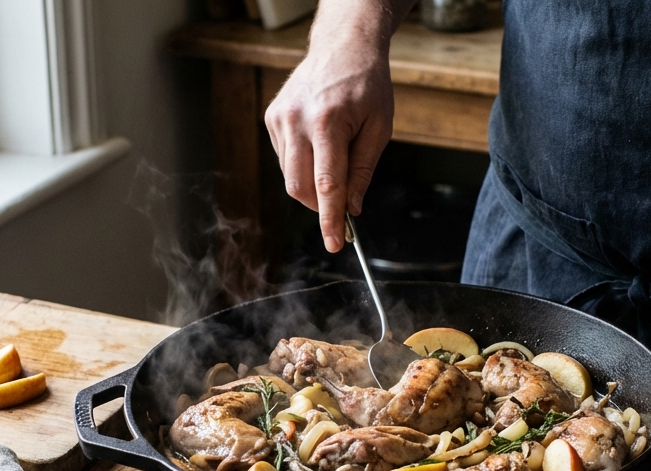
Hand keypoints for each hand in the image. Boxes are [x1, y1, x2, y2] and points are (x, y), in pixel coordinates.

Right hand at [265, 24, 394, 252]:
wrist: (342, 46)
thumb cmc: (367, 84)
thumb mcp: (379, 127)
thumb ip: (363, 170)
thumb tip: (351, 207)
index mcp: (328, 122)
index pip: (326, 184)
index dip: (330, 219)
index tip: (334, 244)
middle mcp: (297, 120)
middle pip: (300, 188)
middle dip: (321, 206)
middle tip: (342, 207)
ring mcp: (279, 119)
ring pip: (290, 177)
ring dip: (313, 184)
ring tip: (336, 157)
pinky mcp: (271, 119)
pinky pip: (285, 160)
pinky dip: (303, 166)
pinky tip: (319, 145)